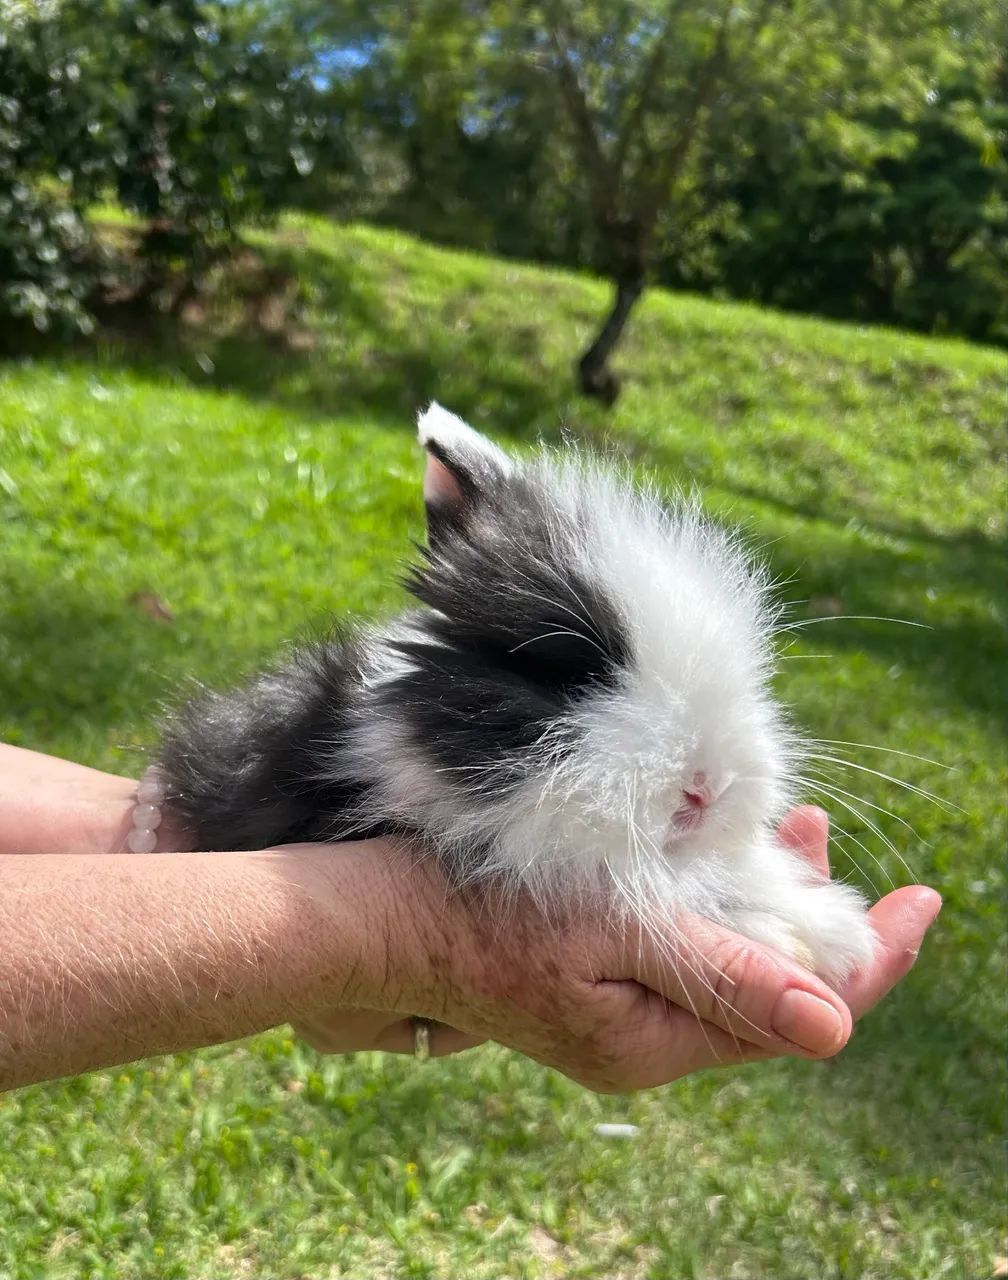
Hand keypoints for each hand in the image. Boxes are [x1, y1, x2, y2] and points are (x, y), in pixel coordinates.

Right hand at [293, 807, 939, 1088]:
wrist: (381, 915)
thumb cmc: (488, 912)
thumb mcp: (615, 934)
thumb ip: (725, 978)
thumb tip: (838, 1029)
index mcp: (656, 1040)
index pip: (798, 1013)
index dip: (868, 960)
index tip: (919, 900)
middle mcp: (646, 1038)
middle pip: (767, 986)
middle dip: (816, 915)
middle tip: (829, 831)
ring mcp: (617, 1010)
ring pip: (726, 962)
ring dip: (765, 899)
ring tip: (791, 828)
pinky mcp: (593, 977)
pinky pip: (683, 950)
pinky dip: (715, 901)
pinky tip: (717, 854)